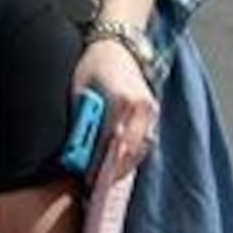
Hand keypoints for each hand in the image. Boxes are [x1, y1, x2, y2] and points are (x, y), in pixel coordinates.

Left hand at [72, 40, 158, 181]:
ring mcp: (152, 111)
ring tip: (105, 179)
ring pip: (141, 149)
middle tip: (95, 185)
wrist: (117, 47)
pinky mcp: (154, 113)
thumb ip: (83, 121)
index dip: (99, 163)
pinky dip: (132, 155)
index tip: (88, 178)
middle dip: (113, 171)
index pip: (111, 141)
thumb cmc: (92, 66)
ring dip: (123, 166)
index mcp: (123, 100)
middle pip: (130, 150)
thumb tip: (77, 152)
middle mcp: (142, 107)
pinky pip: (145, 141)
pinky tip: (117, 164)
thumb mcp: (79, 91)